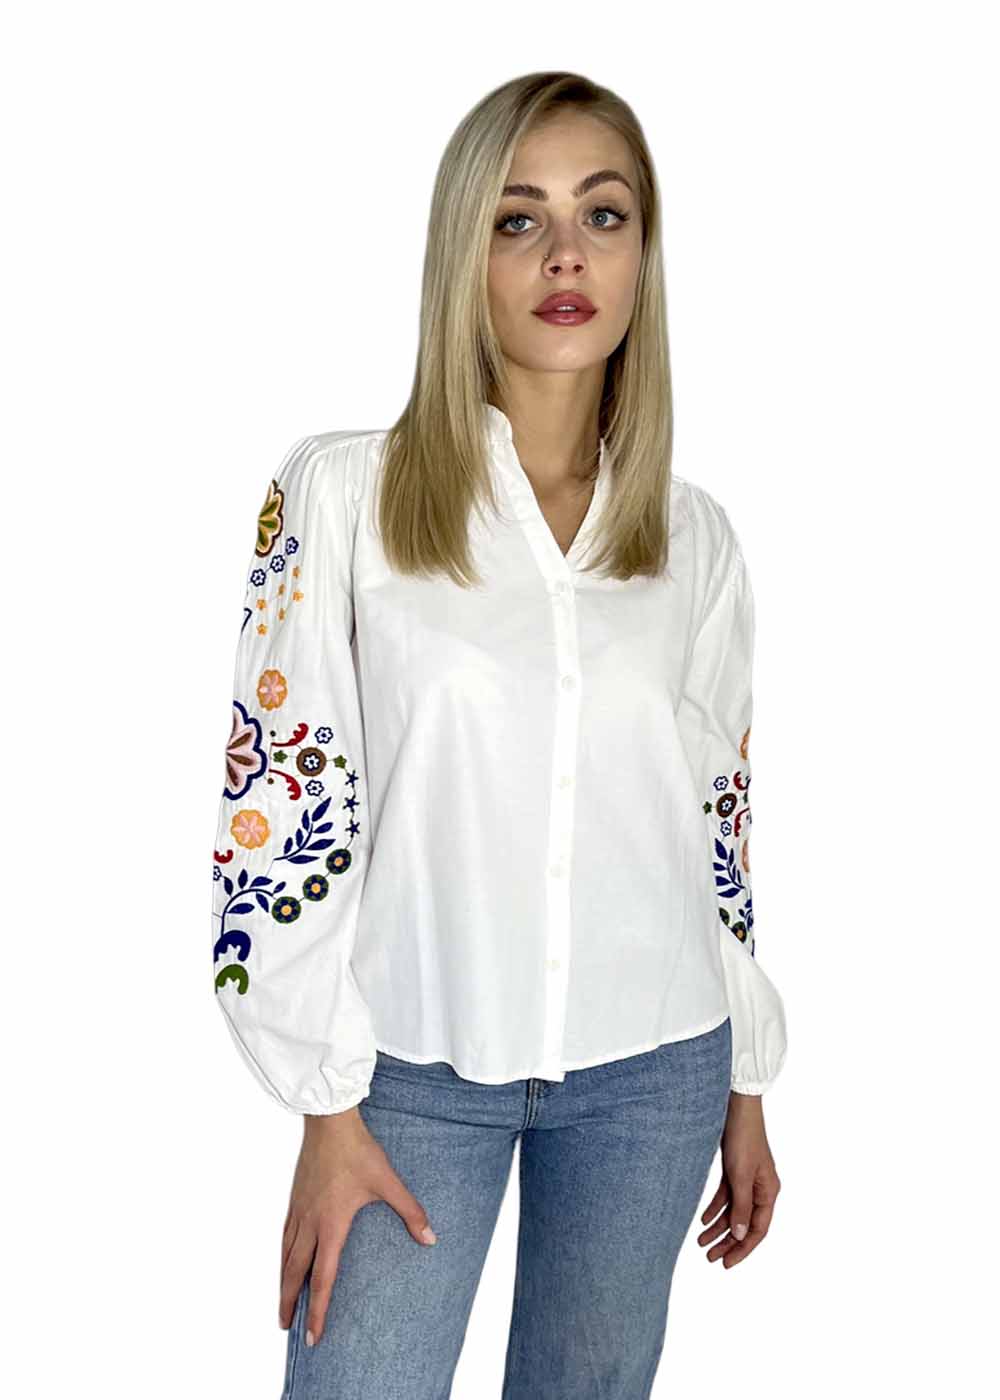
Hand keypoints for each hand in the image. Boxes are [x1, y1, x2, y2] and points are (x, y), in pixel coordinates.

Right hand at [278, 1105, 437, 1345]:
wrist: (329, 1122)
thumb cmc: (358, 1151)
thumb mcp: (388, 1182)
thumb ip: (410, 1212)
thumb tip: (430, 1238)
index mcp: (331, 1226)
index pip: (322, 1278)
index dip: (317, 1310)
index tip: (312, 1335)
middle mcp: (309, 1223)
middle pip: (294, 1273)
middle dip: (289, 1304)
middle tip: (285, 1328)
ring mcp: (299, 1211)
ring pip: (285, 1256)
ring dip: (282, 1283)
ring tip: (282, 1303)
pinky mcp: (295, 1198)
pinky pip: (284, 1236)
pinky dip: (282, 1256)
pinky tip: (285, 1259)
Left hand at [697, 1091, 780, 1267]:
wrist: (736, 1105)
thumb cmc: (743, 1137)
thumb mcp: (741, 1175)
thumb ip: (741, 1206)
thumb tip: (741, 1236)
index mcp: (769, 1191)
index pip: (758, 1229)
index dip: (743, 1249)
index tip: (727, 1264)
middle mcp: (760, 1187)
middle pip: (745, 1223)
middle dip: (728, 1242)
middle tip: (710, 1258)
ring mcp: (747, 1178)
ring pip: (733, 1210)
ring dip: (718, 1227)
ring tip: (701, 1243)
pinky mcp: (735, 1168)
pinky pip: (726, 1195)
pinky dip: (715, 1208)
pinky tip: (703, 1219)